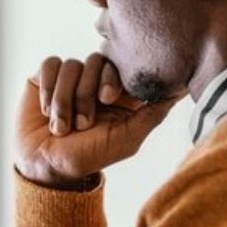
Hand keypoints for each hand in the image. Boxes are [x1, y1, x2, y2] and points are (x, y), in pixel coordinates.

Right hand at [15, 54, 181, 188]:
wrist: (45, 166)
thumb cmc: (88, 156)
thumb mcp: (126, 139)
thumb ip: (153, 114)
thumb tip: (181, 90)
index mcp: (118, 92)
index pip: (122, 65)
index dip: (113, 77)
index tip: (107, 98)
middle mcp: (95, 80)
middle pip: (96, 60)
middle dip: (86, 94)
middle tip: (82, 123)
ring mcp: (71, 77)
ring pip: (71, 66)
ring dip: (64, 101)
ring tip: (61, 128)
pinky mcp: (46, 76)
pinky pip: (50, 65)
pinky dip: (48, 90)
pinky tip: (45, 112)